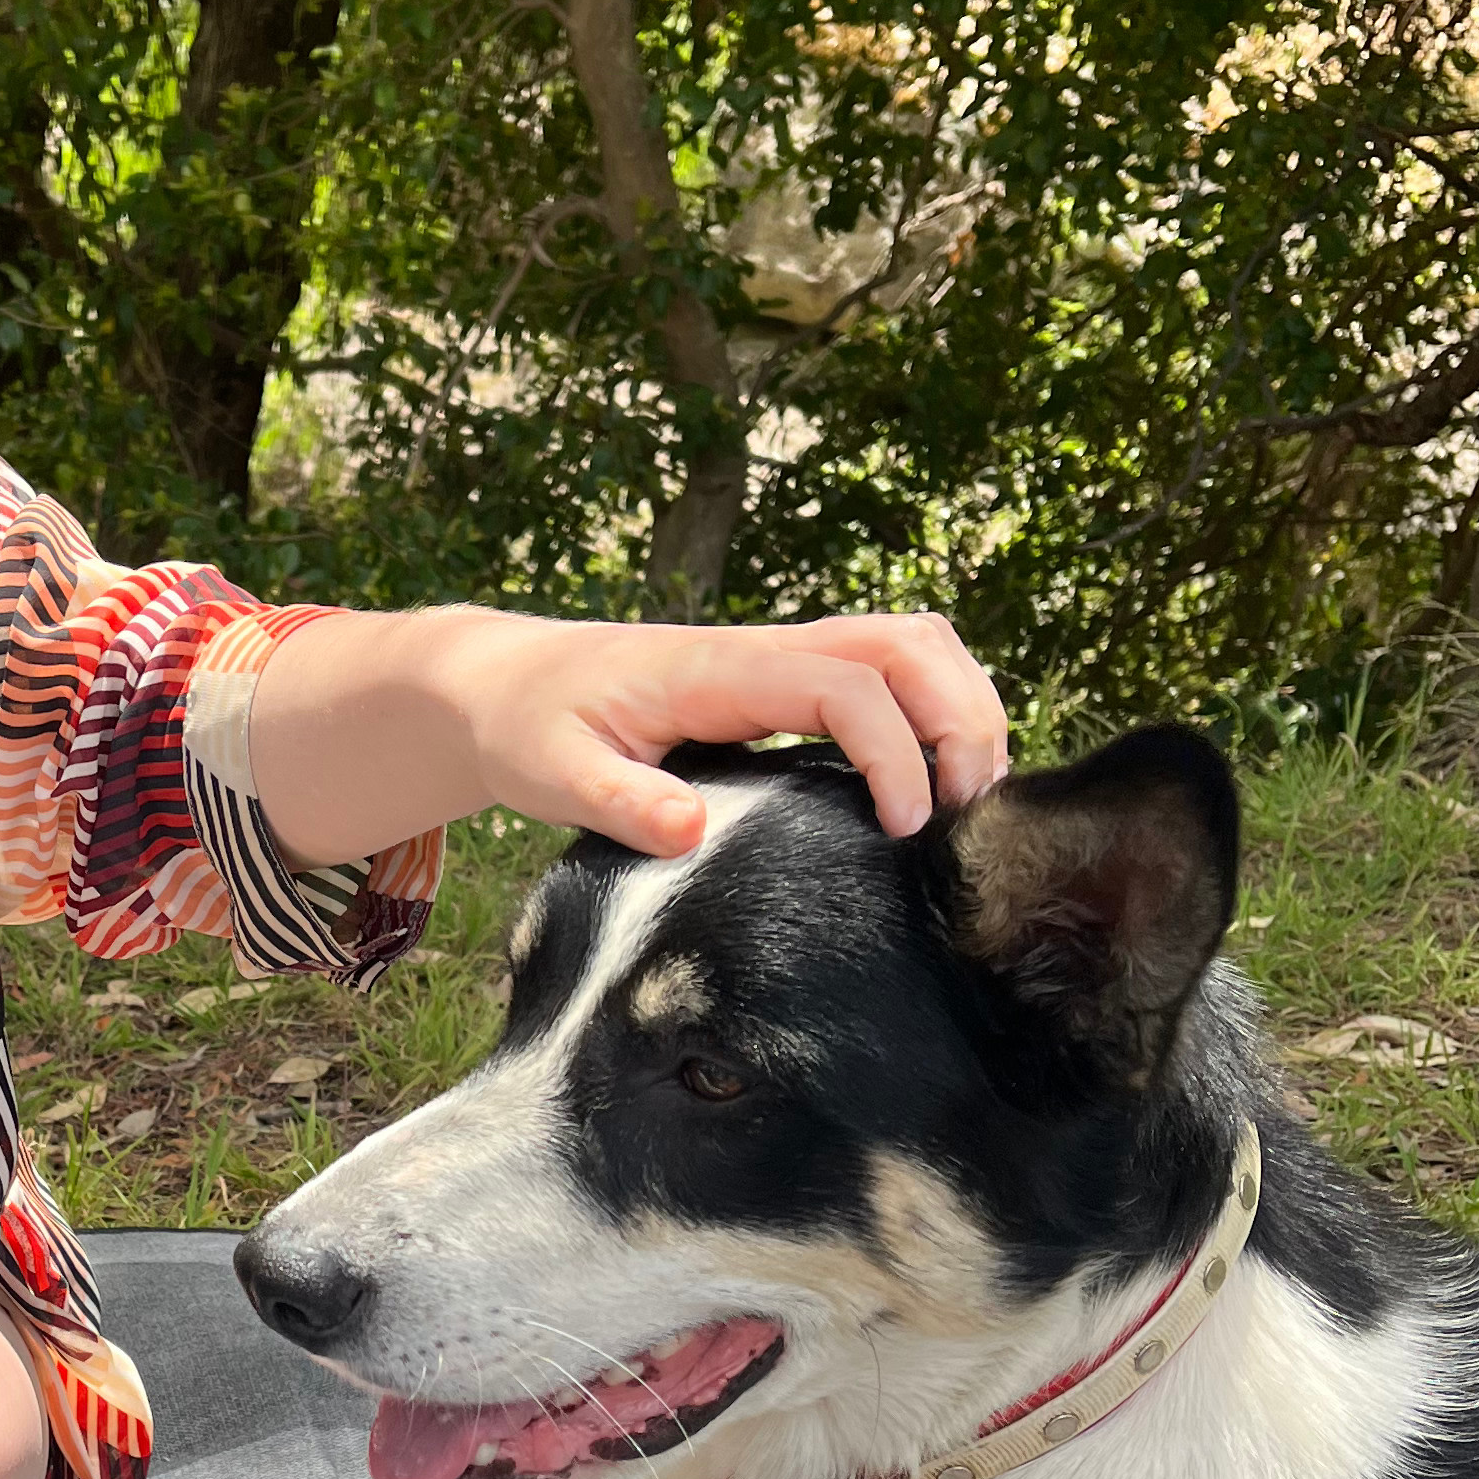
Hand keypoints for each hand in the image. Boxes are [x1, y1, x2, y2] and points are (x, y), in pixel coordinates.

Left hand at [443, 609, 1006, 853]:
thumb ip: (616, 801)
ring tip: (971, 798)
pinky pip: (887, 670)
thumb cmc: (531, 727)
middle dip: (960, 717)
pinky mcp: (788, 681)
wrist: (507, 684)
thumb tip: (690, 833)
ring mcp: (783, 659)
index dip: (892, 751)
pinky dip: (935, 709)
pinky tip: (936, 782)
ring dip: (961, 706)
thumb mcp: (551, 772)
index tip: (904, 831)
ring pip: (910, 645)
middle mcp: (764, 649)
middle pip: (905, 645)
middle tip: (971, 813)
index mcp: (717, 670)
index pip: (841, 685)